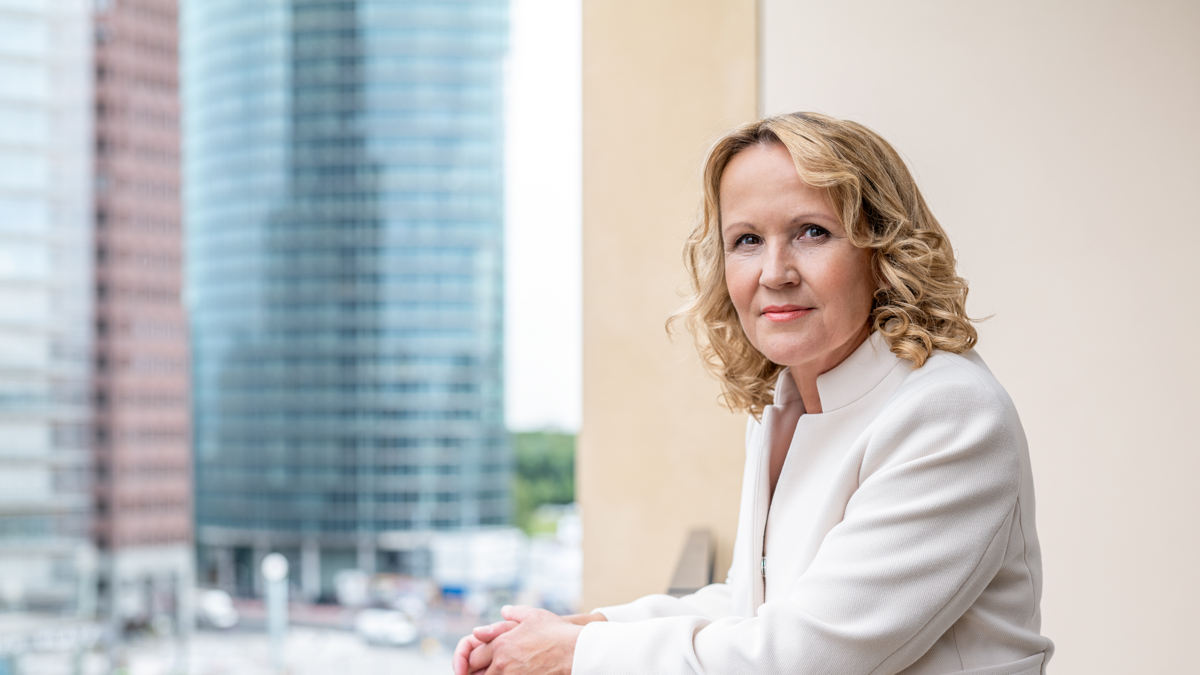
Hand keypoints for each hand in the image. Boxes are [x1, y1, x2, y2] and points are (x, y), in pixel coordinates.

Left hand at [452, 608, 606, 674]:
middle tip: (468, 670)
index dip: (465, 658)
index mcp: (501, 643)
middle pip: (474, 672)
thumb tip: (503, 611)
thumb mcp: (533, 616)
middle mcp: (502, 662)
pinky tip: (507, 674)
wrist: (577, 652)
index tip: (464, 664)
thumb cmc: (557, 632)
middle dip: (471, 671)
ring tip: (491, 671)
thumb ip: (514, 613)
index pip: (472, 653)